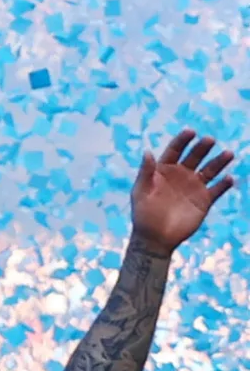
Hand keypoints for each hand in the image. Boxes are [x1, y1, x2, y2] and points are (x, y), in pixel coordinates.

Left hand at [130, 129, 237, 255]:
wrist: (155, 238)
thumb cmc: (143, 214)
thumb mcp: (141, 192)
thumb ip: (146, 173)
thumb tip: (147, 152)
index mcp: (164, 171)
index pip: (174, 151)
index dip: (182, 141)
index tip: (190, 131)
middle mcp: (181, 175)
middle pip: (194, 157)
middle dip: (202, 148)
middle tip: (209, 140)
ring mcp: (194, 187)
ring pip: (210, 170)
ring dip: (219, 162)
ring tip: (228, 154)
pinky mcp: (204, 200)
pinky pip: (217, 189)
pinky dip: (224, 184)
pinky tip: (228, 179)